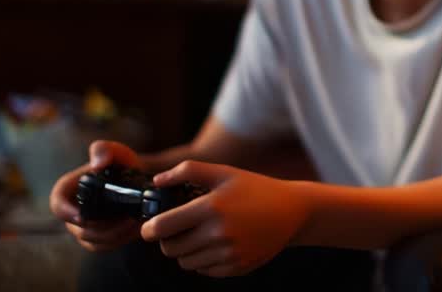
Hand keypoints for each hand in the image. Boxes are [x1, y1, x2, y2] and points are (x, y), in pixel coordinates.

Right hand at [50, 139, 143, 251]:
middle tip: (128, 220)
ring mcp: (86, 227)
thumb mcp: (114, 151)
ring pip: (93, 241)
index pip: (57, 204)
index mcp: (69, 190)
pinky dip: (120, 240)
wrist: (139, 177)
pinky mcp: (101, 237)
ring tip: (135, 223)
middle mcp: (74, 211)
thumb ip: (103, 150)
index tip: (82, 216)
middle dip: (103, 228)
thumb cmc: (121, 162)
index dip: (65, 213)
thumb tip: (97, 165)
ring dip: (115, 236)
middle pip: (79, 229)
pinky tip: (136, 229)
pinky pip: (105, 246)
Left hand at [140, 161, 302, 276]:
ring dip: (186, 251)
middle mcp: (219, 233)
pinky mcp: (237, 267)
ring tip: (200, 236)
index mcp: (211, 207)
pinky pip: (204, 271)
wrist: (292, 210)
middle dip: (168, 240)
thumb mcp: (224, 172)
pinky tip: (216, 245)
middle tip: (178, 230)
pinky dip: (204, 260)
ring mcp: (229, 253)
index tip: (150, 227)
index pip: (162, 227)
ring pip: (186, 263)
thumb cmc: (255, 188)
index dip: (149, 229)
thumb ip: (188, 171)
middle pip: (170, 249)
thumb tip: (157, 181)